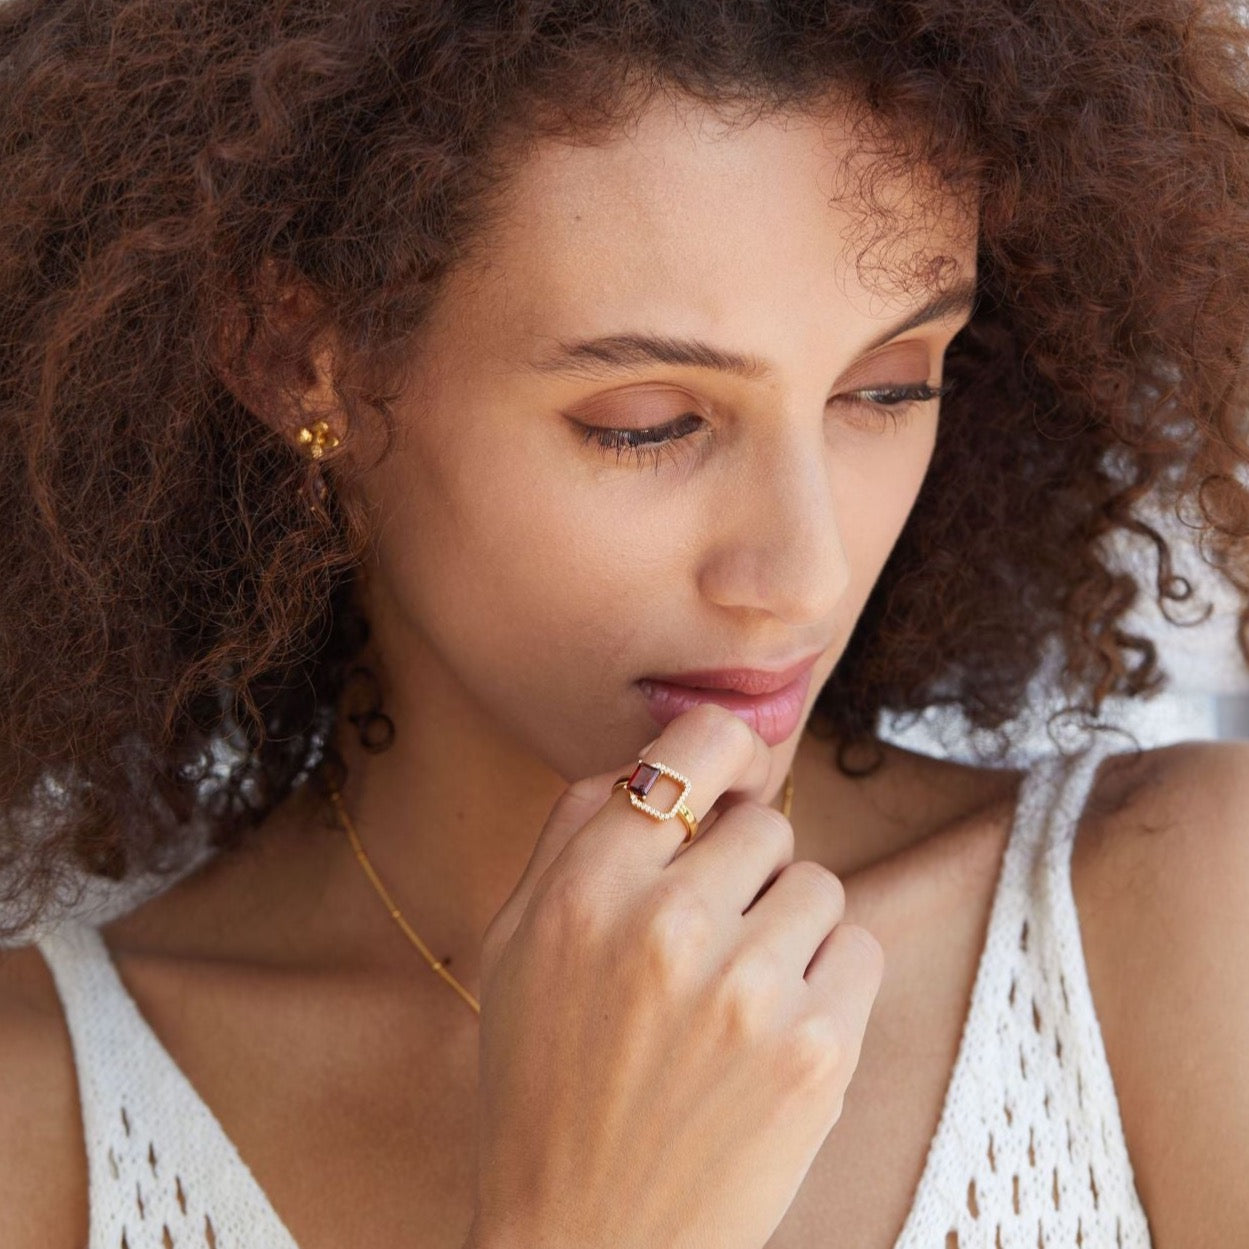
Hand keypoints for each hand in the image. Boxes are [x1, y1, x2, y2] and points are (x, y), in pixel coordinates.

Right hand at [465, 702, 883, 1248]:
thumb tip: (651, 757)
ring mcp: (751, 991)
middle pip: (766, 823)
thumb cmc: (544, 1085)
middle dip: (744, 869)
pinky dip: (829, 979)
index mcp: (587, 891)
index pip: (700, 746)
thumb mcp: (515, 944)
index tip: (726, 786)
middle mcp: (669, 927)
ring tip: (739, 991)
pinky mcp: (818, 1052)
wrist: (590, 1239)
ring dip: (787, 927)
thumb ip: (574, 831)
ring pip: (818, 885)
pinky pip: (860, 948)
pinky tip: (778, 1027)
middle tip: (711, 933)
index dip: (723, 756)